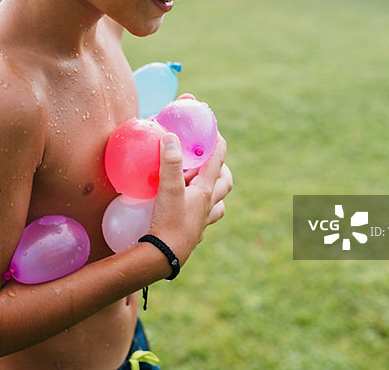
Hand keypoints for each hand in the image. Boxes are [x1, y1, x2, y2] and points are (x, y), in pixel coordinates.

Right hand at [148, 131, 231, 267]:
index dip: (217, 143)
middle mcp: (208, 206)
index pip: (217, 160)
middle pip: (225, 183)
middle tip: (209, 161)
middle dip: (222, 169)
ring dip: (215, 193)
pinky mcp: (193, 235)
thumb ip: (171, 162)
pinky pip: (203, 221)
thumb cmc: (169, 222)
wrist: (163, 257)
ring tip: (202, 186)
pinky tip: (189, 213)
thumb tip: (171, 137)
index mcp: (205, 191)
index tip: (213, 131)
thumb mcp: (169, 188)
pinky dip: (200, 213)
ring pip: (218, 204)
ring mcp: (202, 222)